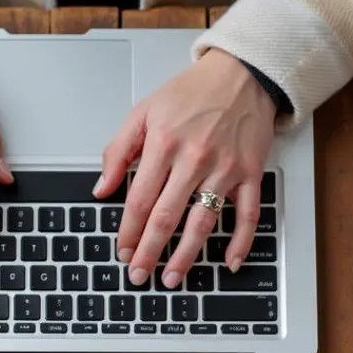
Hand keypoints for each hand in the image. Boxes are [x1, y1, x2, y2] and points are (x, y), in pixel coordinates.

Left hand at [96, 49, 276, 287]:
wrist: (242, 73)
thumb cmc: (192, 93)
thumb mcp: (144, 111)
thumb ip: (118, 150)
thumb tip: (101, 188)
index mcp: (164, 144)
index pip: (140, 199)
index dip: (128, 231)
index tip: (121, 252)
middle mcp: (195, 158)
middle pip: (167, 217)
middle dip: (149, 251)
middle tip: (138, 275)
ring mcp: (225, 168)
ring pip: (203, 222)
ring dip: (186, 256)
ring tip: (172, 279)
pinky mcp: (251, 173)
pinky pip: (249, 215)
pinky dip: (240, 242)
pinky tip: (229, 263)